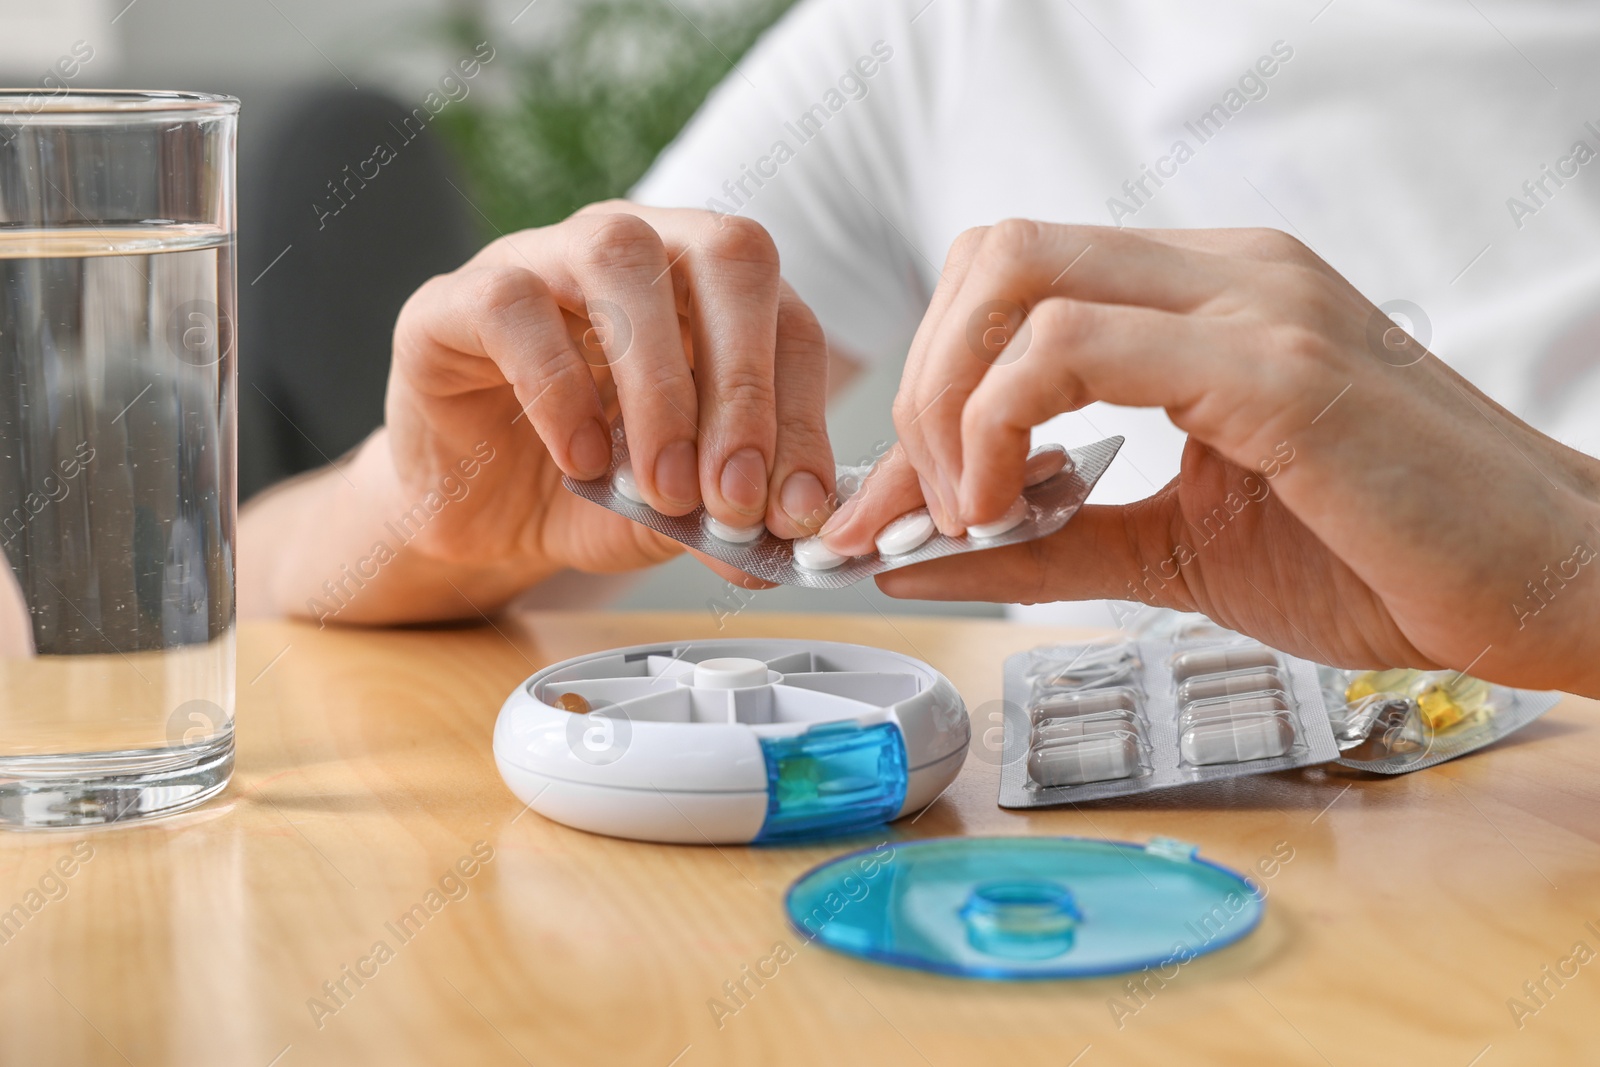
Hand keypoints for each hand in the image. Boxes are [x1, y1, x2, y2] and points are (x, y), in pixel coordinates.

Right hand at [385, 201, 835, 587]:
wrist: (477, 519)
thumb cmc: (588, 492)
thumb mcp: (676, 517)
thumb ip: (730, 518)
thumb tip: (791, 536)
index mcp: (711, 289)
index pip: (788, 318)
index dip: (804, 414)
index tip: (795, 510)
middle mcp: (639, 248)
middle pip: (726, 253)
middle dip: (745, 383)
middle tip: (736, 495)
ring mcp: (543, 256)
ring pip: (620, 257)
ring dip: (659, 384)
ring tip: (664, 488)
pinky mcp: (455, 298)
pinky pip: (514, 307)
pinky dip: (558, 388)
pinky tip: (580, 461)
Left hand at [820, 222, 1599, 694]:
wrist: (1551, 587)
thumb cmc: (1384, 558)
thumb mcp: (1178, 549)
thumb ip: (1053, 539)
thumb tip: (926, 551)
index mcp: (1202, 300)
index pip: (1013, 283)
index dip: (928, 385)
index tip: (894, 507)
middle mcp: (1223, 275)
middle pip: (993, 255)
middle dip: (922, 388)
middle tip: (923, 508)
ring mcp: (1254, 306)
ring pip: (1021, 280)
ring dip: (952, 407)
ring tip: (970, 515)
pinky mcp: (1279, 370)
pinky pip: (1081, 348)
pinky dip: (1007, 423)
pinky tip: (1017, 503)